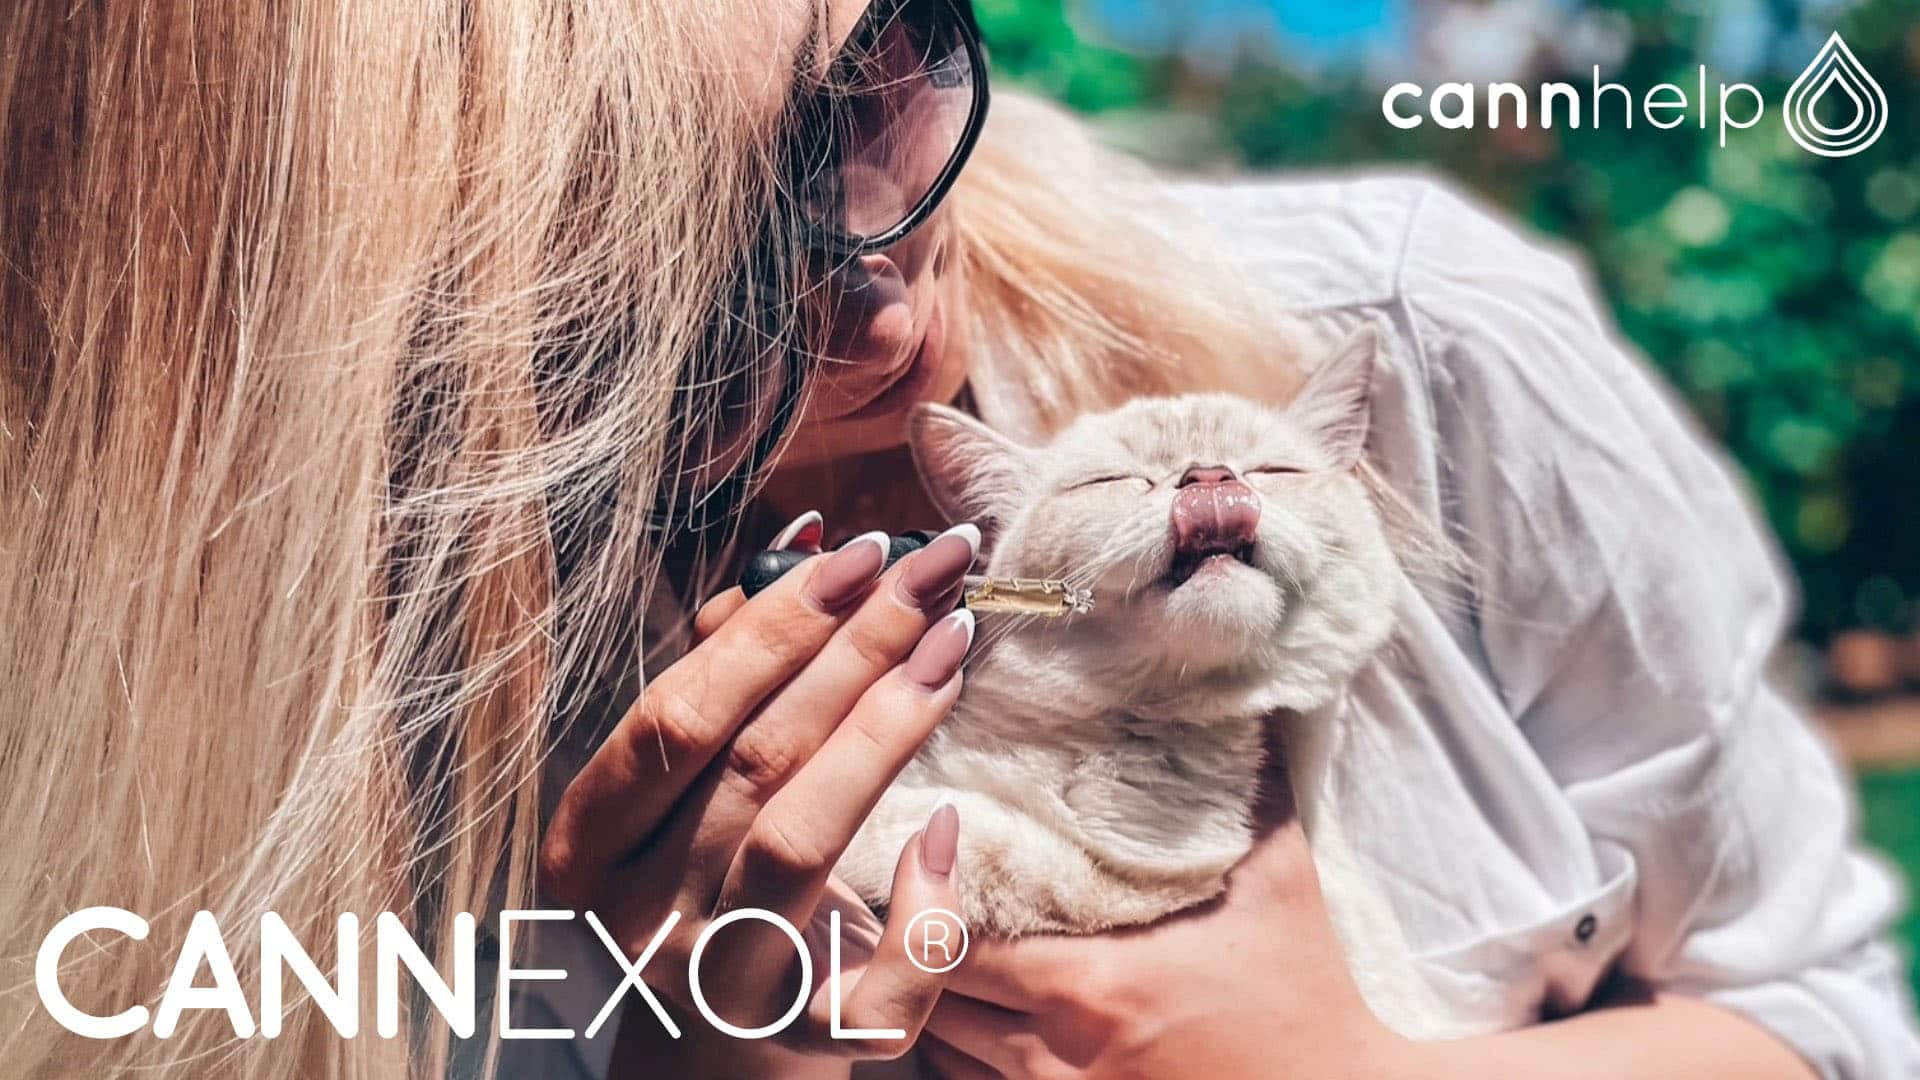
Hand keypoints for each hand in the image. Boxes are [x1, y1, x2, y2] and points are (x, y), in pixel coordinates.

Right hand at [539, 515, 980, 1073]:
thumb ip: (722, 684)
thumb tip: (796, 551)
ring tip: (955, 642)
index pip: (678, 712)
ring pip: (800, 840)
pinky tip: (946, 830)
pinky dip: (922, 910)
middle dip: (854, 645)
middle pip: (751, 758)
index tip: (856, 551)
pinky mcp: (796, 1046)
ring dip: (888, 728)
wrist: (692, 1078)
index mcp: (591, 842)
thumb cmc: (695, 905)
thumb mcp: (676, 804)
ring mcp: (714, 984)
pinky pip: (874, 989)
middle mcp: (639, 912)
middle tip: (937, 570)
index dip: (771, 626)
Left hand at [920, 772, 1415, 1079]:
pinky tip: (965, 1009)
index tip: (920, 845)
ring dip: (925, 1002)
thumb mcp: (1279, 873)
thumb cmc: (1309, 987)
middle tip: (890, 889)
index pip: (949, 940)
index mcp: (1091, 984)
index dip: (918, 894)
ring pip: (942, 1054)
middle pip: (925, 1002)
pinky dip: (960, 1052)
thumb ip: (1239, 781)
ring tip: (909, 943)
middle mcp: (1056, 1056)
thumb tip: (1223, 688)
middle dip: (904, 947)